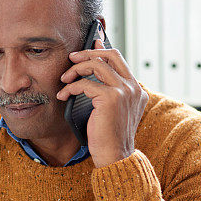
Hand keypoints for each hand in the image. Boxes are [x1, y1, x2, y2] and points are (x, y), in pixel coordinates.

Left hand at [57, 39, 147, 167]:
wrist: (116, 156)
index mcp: (137, 90)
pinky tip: (64, 95)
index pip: (119, 60)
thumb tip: (95, 73)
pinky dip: (71, 88)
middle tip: (72, 58)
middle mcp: (133, 87)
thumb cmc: (110, 136)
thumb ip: (110, 91)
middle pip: (110, 55)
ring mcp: (124, 91)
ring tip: (65, 79)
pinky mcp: (111, 98)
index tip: (91, 43)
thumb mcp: (113, 110)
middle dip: (88, 53)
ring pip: (96, 65)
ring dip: (76, 69)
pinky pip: (85, 84)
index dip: (102, 50)